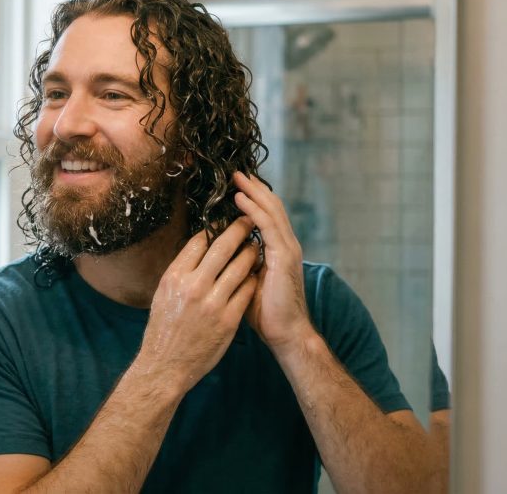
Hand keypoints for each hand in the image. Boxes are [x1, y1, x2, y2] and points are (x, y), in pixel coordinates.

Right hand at [136, 217, 259, 394]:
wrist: (166, 365)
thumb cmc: (163, 328)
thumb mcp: (163, 294)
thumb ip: (181, 271)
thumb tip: (198, 248)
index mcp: (174, 277)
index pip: (198, 242)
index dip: (213, 228)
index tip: (223, 221)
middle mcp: (193, 286)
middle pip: (222, 247)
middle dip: (238, 230)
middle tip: (249, 220)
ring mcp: (213, 303)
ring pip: (239, 267)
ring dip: (250, 253)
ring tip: (256, 245)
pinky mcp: (229, 319)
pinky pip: (246, 291)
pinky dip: (252, 279)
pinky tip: (255, 273)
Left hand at [233, 172, 316, 355]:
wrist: (285, 334)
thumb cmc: (265, 313)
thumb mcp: (247, 281)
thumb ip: (239, 264)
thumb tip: (219, 254)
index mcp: (277, 250)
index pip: (265, 216)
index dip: (253, 199)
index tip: (237, 185)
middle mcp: (285, 245)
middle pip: (270, 207)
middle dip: (253, 188)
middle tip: (236, 172)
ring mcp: (287, 249)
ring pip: (270, 211)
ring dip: (253, 192)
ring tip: (237, 178)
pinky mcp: (284, 256)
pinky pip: (268, 226)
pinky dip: (254, 210)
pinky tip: (241, 200)